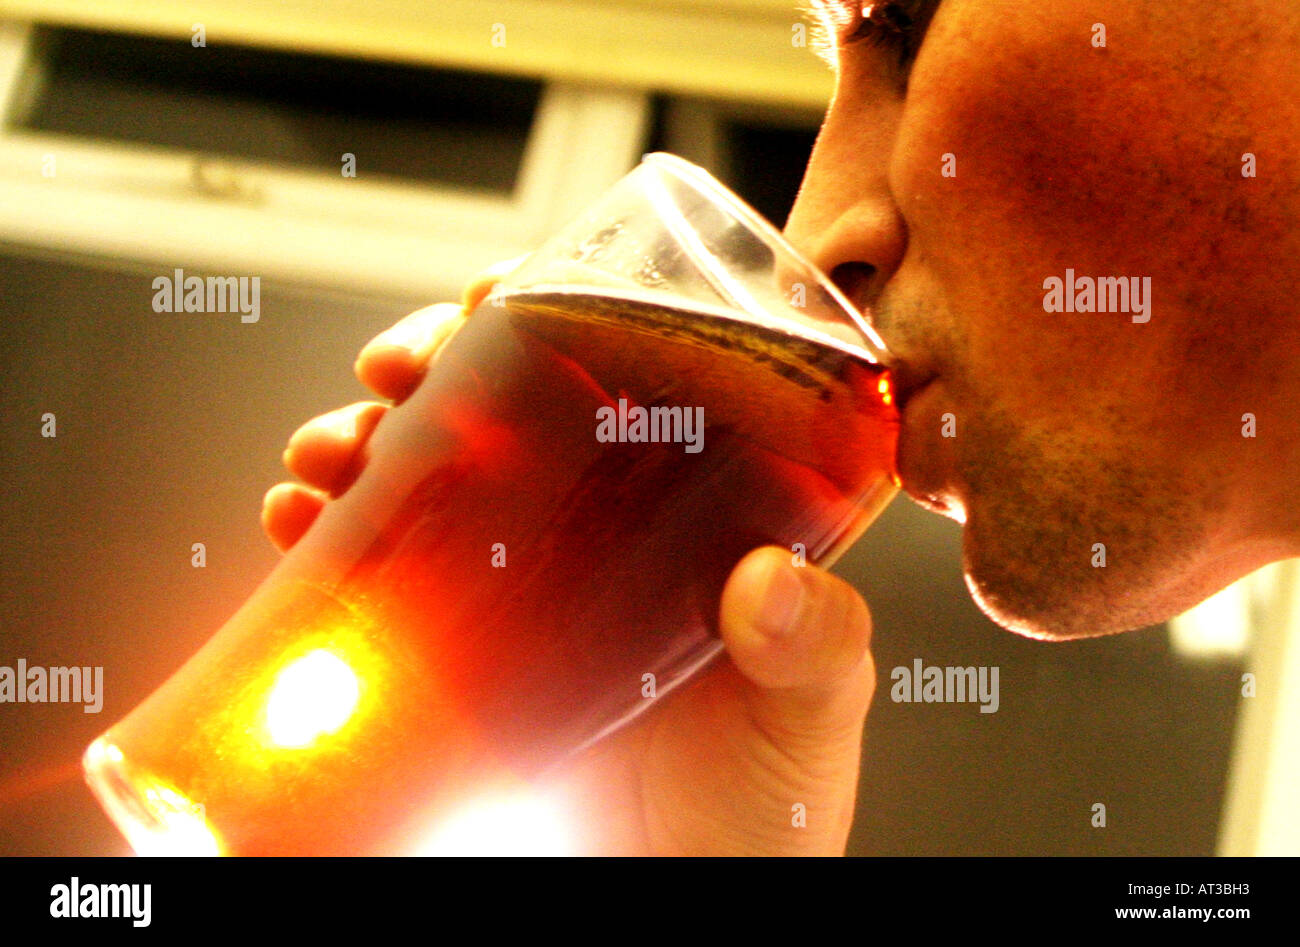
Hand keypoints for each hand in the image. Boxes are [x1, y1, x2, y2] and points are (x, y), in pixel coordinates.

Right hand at [262, 265, 876, 854]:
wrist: (676, 902)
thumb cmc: (765, 807)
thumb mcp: (811, 715)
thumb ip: (814, 648)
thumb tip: (770, 587)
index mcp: (697, 512)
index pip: (633, 375)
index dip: (568, 314)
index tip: (513, 290)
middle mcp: (603, 528)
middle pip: (511, 405)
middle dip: (440, 361)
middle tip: (400, 363)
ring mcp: (522, 583)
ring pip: (430, 472)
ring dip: (364, 435)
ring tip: (332, 442)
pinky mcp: (459, 647)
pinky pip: (378, 567)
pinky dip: (322, 530)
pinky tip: (296, 517)